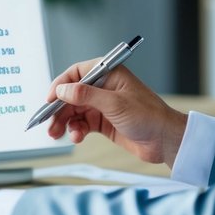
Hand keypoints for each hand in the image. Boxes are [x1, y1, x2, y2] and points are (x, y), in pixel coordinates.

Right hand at [46, 60, 187, 167]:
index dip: (60, 85)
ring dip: (64, 122)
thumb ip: (86, 95)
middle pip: (71, 95)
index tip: (49, 99)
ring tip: (56, 134)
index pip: (76, 73)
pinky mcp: (103, 122)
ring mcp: (102, 105)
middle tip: (48, 123)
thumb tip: (62, 90)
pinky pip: (81, 124)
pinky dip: (75, 130)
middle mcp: (103, 87)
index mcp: (109, 73)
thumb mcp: (115, 103)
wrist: (166, 141)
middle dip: (58, 109)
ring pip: (74, 111)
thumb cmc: (149, 116)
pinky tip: (76, 137)